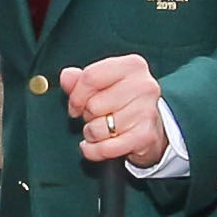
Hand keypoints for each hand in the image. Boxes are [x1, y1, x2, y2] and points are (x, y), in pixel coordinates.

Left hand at [59, 53, 172, 169]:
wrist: (151, 126)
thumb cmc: (122, 101)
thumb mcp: (102, 84)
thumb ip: (80, 79)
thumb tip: (66, 77)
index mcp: (133, 66)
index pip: (91, 77)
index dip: (76, 95)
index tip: (75, 105)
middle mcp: (145, 86)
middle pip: (93, 105)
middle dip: (87, 115)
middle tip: (97, 117)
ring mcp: (147, 111)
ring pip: (98, 128)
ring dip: (92, 133)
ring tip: (103, 129)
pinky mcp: (146, 136)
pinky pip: (106, 148)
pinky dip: (94, 150)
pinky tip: (98, 145)